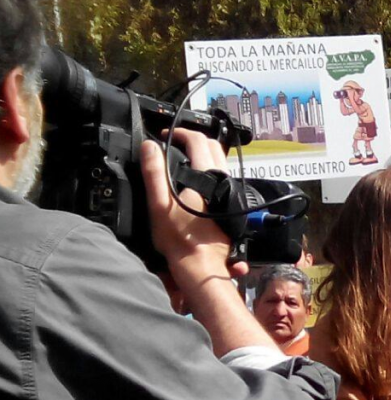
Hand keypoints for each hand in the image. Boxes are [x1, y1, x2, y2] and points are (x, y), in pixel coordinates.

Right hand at [141, 130, 245, 283]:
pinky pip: (222, 176)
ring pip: (220, 161)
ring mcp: (230, 192)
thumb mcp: (159, 204)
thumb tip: (149, 147)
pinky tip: (195, 180)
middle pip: (213, 147)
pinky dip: (209, 169)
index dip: (180, 132)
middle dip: (193, 139)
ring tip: (182, 159)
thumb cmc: (179, 239)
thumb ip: (154, 173)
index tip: (165, 135)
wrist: (202, 265)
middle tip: (174, 143)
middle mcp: (224, 180)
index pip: (198, 140)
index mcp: (207, 176)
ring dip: (202, 154)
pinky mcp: (231, 203)